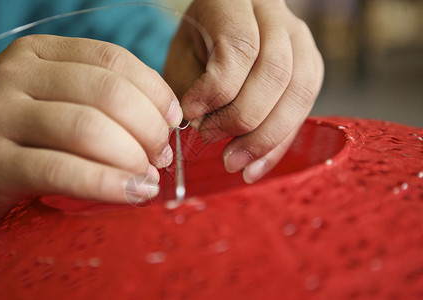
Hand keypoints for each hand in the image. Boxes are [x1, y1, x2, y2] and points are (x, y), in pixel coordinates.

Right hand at [0, 35, 181, 230]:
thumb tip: (163, 124)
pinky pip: (63, 171)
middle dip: (148, 128)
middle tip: (161, 156)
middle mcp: (16, 76)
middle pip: (107, 93)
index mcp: (38, 54)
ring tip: (149, 179)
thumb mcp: (51, 102)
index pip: (113, 59)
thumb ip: (100, 103)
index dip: (154, 91)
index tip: (172, 121)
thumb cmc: (15, 137)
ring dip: (132, 157)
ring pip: (87, 128)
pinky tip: (134, 194)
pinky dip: (107, 184)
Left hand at [165, 0, 323, 182]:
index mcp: (236, 2)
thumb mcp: (183, 56)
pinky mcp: (311, 66)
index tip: (191, 114)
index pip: (240, 47)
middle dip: (241, 118)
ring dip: (265, 137)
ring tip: (234, 162)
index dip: (216, 88)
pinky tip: (256, 166)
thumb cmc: (198, 45)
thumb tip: (206, 127)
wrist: (224, 29)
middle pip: (275, 72)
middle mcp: (276, 15)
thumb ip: (192, 87)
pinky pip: (305, 109)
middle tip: (211, 140)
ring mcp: (300, 39)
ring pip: (299, 92)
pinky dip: (279, 143)